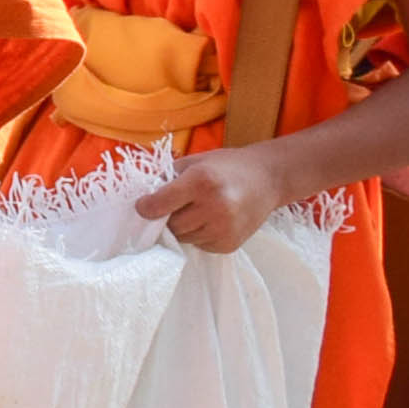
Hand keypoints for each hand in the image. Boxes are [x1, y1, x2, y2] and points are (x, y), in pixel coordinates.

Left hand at [140, 140, 293, 251]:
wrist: (268, 179)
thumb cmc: (227, 166)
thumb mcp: (195, 162)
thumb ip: (167, 178)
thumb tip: (141, 197)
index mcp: (201, 182)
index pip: (158, 205)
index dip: (145, 206)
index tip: (143, 205)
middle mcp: (214, 207)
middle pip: (170, 225)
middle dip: (166, 218)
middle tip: (175, 206)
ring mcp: (224, 228)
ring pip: (183, 238)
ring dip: (183, 228)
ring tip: (197, 211)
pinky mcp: (230, 244)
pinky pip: (199, 246)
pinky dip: (198, 235)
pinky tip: (211, 220)